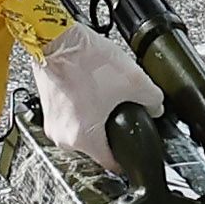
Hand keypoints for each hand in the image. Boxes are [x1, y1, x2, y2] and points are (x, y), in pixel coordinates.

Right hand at [29, 27, 161, 177]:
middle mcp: (63, 137)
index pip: (111, 164)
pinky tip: (89, 92)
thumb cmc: (84, 60)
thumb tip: (156, 109)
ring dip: (95, 120)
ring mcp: (52, 124)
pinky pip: (70, 118)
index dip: (127, 158)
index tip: (134, 151)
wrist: (57, 39)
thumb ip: (153, 101)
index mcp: (84, 138)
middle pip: (97, 147)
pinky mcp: (48, 110)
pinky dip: (81, 109)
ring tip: (104, 99)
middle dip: (111, 133)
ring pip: (82, 131)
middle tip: (121, 114)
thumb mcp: (134, 81)